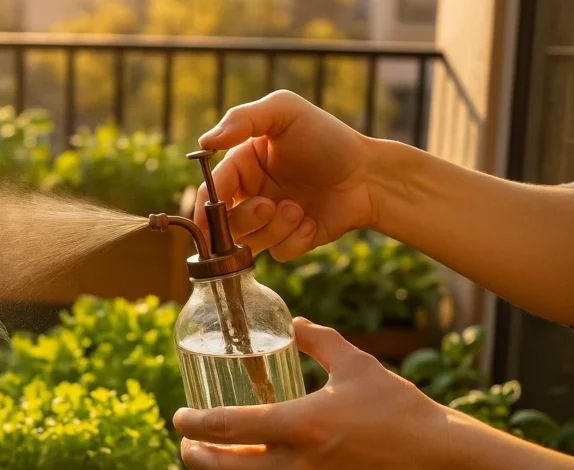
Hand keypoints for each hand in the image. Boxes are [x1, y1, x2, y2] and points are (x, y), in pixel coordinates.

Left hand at [173, 318, 453, 469]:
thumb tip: (294, 323)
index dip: (192, 423)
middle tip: (186, 441)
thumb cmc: (399, 409)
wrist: (439, 462)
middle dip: (194, 456)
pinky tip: (256, 466)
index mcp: (301, 425)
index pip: (225, 427)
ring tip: (212, 455)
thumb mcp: (357, 365)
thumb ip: (319, 341)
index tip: (178, 416)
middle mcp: (298, 466)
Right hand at [194, 90, 375, 261]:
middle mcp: (251, 195)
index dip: (208, 206)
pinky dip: (295, 241)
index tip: (212, 216)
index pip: (212, 191)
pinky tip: (312, 223)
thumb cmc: (327, 138)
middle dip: (246, 218)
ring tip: (300, 210)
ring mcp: (270, 221)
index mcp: (242, 166)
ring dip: (274, 229)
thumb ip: (242, 119)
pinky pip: (278, 254)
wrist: (368, 172)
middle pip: (225, 224)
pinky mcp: (290, 241)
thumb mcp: (285, 112)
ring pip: (249, 243)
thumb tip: (205, 141)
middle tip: (270, 205)